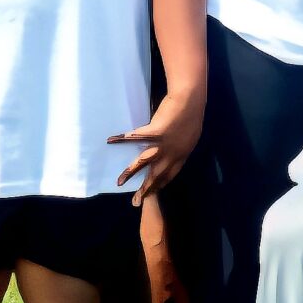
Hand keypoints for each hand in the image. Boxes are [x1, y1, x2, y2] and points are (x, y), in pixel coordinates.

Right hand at [111, 84, 205, 201]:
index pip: (169, 175)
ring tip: (119, 181)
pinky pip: (136, 137)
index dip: (160, 184)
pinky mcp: (155, 133)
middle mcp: (172, 154)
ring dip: (130, 172)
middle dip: (146, 189)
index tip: (152, 192)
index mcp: (181, 155)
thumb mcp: (189, 135)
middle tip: (135, 201)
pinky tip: (110, 140)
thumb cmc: (192, 114)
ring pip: (144, 163)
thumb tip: (172, 148)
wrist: (191, 101)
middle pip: (156, 176)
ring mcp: (163, 145)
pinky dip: (122, 139)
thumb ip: (180, 144)